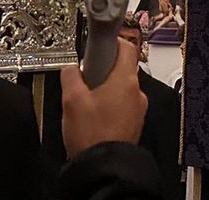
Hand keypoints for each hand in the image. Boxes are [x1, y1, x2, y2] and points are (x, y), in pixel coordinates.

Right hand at [61, 36, 147, 157]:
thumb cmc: (92, 135)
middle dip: (103, 71)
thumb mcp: (72, 99)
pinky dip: (110, 106)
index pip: (126, 47)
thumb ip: (70, 76)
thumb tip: (71, 68)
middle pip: (122, 69)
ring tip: (87, 102)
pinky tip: (95, 117)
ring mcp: (137, 110)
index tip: (100, 42)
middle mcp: (137, 93)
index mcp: (125, 80)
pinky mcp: (133, 124)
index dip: (112, 41)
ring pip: (122, 90)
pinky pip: (123, 106)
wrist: (103, 167)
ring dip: (106, 91)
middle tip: (86, 78)